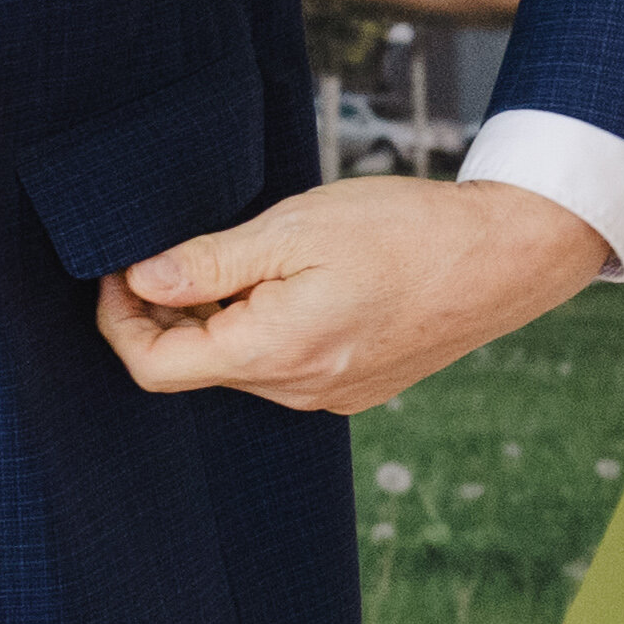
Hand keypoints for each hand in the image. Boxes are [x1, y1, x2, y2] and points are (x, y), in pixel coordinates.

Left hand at [101, 173, 610, 417]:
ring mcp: (331, 394)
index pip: (155, 367)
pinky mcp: (355, 386)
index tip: (117, 271)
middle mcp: (300, 390)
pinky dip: (256, 329)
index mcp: (276, 352)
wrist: (506, 254)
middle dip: (164, 315)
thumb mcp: (292, 229)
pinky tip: (279, 283)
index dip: (119, 320)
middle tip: (167, 253)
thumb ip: (207, 262)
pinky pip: (279, 368)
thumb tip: (139, 281)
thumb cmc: (406, 231)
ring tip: (237, 260)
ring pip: (236, 366)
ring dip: (213, 320)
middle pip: (193, 368)